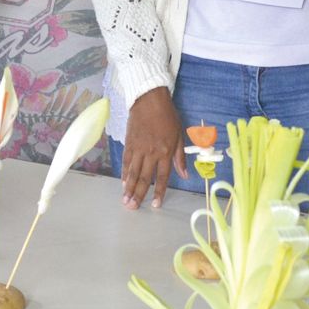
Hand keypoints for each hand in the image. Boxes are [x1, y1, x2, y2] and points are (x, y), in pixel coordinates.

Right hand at [120, 88, 184, 210]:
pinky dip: (124, 173)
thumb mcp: (179, 135)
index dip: (158, 192)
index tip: (155, 204)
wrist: (149, 100)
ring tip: (125, 201)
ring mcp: (138, 149)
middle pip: (143, 178)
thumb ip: (180, 157)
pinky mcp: (129, 143)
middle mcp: (151, 153)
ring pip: (132, 172)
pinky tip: (122, 184)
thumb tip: (185, 174)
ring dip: (128, 188)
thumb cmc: (167, 116)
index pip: (162, 177)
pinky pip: (126, 162)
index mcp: (165, 152)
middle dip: (138, 195)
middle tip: (132, 208)